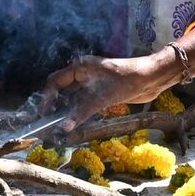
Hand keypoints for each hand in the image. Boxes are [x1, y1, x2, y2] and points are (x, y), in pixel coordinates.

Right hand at [41, 51, 174, 132]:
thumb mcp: (102, 97)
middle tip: (49, 123)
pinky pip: (85, 103)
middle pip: (63, 90)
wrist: (151, 78)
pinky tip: (77, 123)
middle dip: (55, 105)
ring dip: (68, 110)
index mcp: (79, 68)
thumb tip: (64, 127)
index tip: (43, 114)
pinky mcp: (102, 93)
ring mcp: (93, 83)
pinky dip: (79, 112)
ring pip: (74, 98)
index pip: (55, 81)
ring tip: (60, 126)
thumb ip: (82, 111)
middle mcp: (83, 74)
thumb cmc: (125, 81)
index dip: (47, 97)